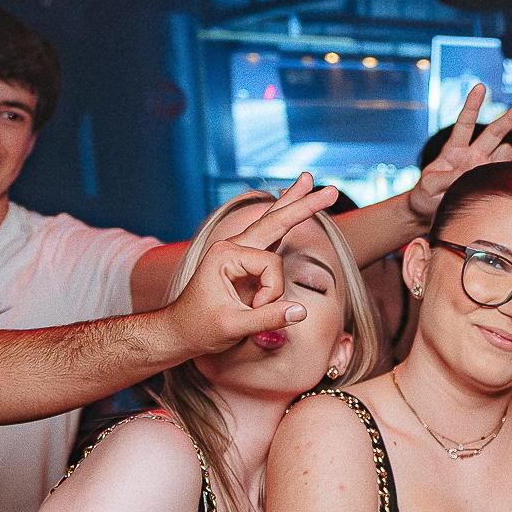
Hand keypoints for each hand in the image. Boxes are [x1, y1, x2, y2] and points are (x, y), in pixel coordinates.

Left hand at [165, 173, 341, 351]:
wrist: (179, 331)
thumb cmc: (200, 328)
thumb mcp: (233, 327)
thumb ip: (267, 319)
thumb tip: (301, 312)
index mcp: (225, 254)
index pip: (271, 265)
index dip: (272, 292)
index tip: (257, 311)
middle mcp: (231, 246)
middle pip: (274, 220)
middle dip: (303, 206)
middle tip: (332, 190)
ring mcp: (238, 250)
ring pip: (272, 222)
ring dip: (294, 204)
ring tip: (308, 180)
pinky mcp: (245, 260)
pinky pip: (270, 235)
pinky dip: (283, 219)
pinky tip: (293, 202)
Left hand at [406, 85, 511, 220]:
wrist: (430, 216)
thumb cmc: (425, 197)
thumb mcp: (428, 185)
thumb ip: (447, 178)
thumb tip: (470, 173)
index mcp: (454, 151)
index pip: (465, 123)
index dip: (472, 105)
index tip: (480, 87)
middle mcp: (473, 157)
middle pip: (494, 132)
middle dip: (510, 118)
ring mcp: (484, 171)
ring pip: (504, 154)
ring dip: (504, 158)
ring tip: (490, 169)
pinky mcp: (491, 185)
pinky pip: (504, 176)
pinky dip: (505, 178)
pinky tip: (498, 185)